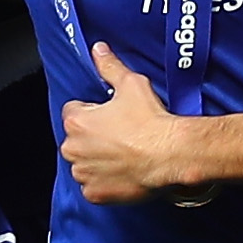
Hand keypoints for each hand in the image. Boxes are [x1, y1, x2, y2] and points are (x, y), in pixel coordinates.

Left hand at [55, 43, 196, 202]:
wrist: (169, 155)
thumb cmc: (149, 121)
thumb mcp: (131, 84)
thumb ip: (110, 66)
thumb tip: (98, 49)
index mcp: (76, 122)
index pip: (73, 111)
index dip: (92, 111)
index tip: (108, 114)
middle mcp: (74, 149)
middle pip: (76, 139)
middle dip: (91, 136)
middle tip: (118, 134)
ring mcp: (84, 174)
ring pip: (83, 164)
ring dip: (96, 159)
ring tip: (122, 153)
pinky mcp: (96, 194)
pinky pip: (93, 186)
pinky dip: (104, 181)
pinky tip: (122, 171)